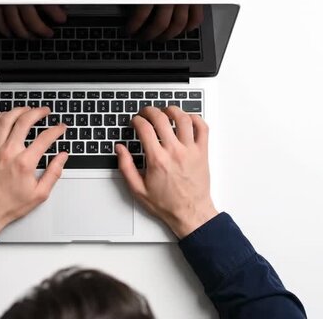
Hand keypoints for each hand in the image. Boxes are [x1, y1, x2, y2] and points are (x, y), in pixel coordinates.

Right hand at [0, 5, 67, 38]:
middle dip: (41, 29)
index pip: (47, 5)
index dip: (56, 15)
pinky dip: (4, 29)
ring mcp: (5, 1)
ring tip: (33, 37)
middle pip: (30, 20)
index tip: (62, 19)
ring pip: (14, 23)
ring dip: (24, 34)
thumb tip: (62, 6)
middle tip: (49, 33)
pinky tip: (11, 34)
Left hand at [0, 107, 68, 233]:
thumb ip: (54, 172)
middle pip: (24, 121)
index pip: (45, 138)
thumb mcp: (40, 194)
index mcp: (24, 163)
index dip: (56, 130)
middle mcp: (9, 152)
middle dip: (38, 112)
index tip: (60, 128)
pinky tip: (6, 116)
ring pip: (6, 120)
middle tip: (45, 111)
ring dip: (19, 110)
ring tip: (27, 109)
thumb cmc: (9, 204)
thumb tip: (62, 157)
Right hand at [115, 106, 216, 237]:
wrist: (190, 212)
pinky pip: (202, 128)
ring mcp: (191, 150)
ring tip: (166, 111)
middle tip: (146, 113)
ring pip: (183, 119)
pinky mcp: (202, 152)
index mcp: (157, 159)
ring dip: (172, 110)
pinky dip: (195, 119)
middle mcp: (175, 152)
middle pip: (161, 118)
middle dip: (150, 111)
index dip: (136, 120)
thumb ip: (126, 166)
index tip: (134, 121)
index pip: (144, 128)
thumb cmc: (167, 203)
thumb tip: (120, 149)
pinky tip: (187, 119)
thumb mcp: (138, 189)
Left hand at [126, 4, 203, 39]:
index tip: (130, 32)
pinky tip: (178, 32)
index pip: (141, 15)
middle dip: (149, 35)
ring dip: (167, 36)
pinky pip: (195, 20)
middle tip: (142, 38)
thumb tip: (129, 12)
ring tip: (158, 38)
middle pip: (160, 24)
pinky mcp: (198, 0)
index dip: (134, 27)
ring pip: (178, 25)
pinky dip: (188, 29)